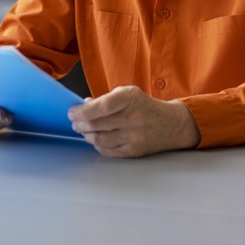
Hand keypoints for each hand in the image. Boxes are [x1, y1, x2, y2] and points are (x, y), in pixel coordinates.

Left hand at [68, 86, 199, 157]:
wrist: (173, 124)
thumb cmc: (145, 106)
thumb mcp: (128, 93)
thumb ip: (105, 99)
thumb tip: (83, 105)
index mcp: (131, 99)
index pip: (101, 107)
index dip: (82, 112)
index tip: (72, 113)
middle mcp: (134, 118)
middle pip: (97, 124)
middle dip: (81, 124)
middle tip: (75, 123)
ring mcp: (135, 136)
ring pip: (100, 139)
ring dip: (87, 135)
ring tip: (83, 131)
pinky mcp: (135, 151)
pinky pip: (109, 151)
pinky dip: (98, 145)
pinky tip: (95, 140)